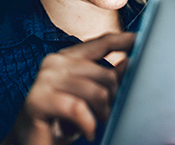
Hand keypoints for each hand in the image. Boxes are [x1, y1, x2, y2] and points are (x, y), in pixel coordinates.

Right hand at [2, 32, 134, 144]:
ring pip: (96, 92)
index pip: (102, 42)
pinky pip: (78, 108)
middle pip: (105, 74)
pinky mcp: (38, 100)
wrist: (31, 143)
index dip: (125, 40)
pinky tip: (87, 132)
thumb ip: (107, 79)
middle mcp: (55, 63)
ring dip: (102, 114)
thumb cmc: (63, 120)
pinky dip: (88, 124)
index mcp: (68, 58)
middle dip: (113, 99)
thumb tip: (131, 63)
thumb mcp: (90, 99)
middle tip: (107, 115)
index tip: (143, 40)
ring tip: (95, 124)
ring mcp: (45, 79)